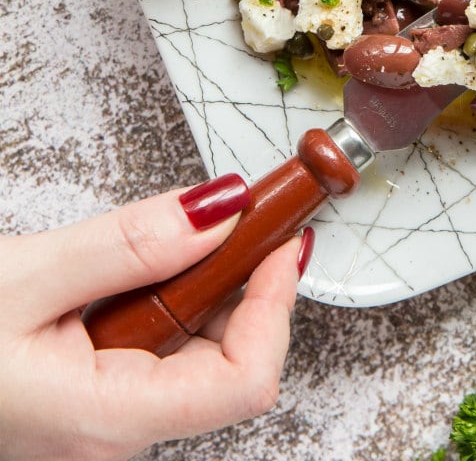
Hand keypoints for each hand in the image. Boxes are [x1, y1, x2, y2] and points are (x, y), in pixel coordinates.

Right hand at [0, 175, 307, 460]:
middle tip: (248, 208)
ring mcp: (104, 421)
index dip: (277, 304)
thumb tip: (221, 209)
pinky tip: (152, 260)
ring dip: (210, 283)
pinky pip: (158, 348)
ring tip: (195, 226)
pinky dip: (172, 295)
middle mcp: (115, 436)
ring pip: (195, 352)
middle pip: (230, 362)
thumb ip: (128, 245)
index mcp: (107, 421)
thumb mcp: (23, 278)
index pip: (244, 381)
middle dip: (247, 280)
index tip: (280, 233)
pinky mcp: (92, 399)